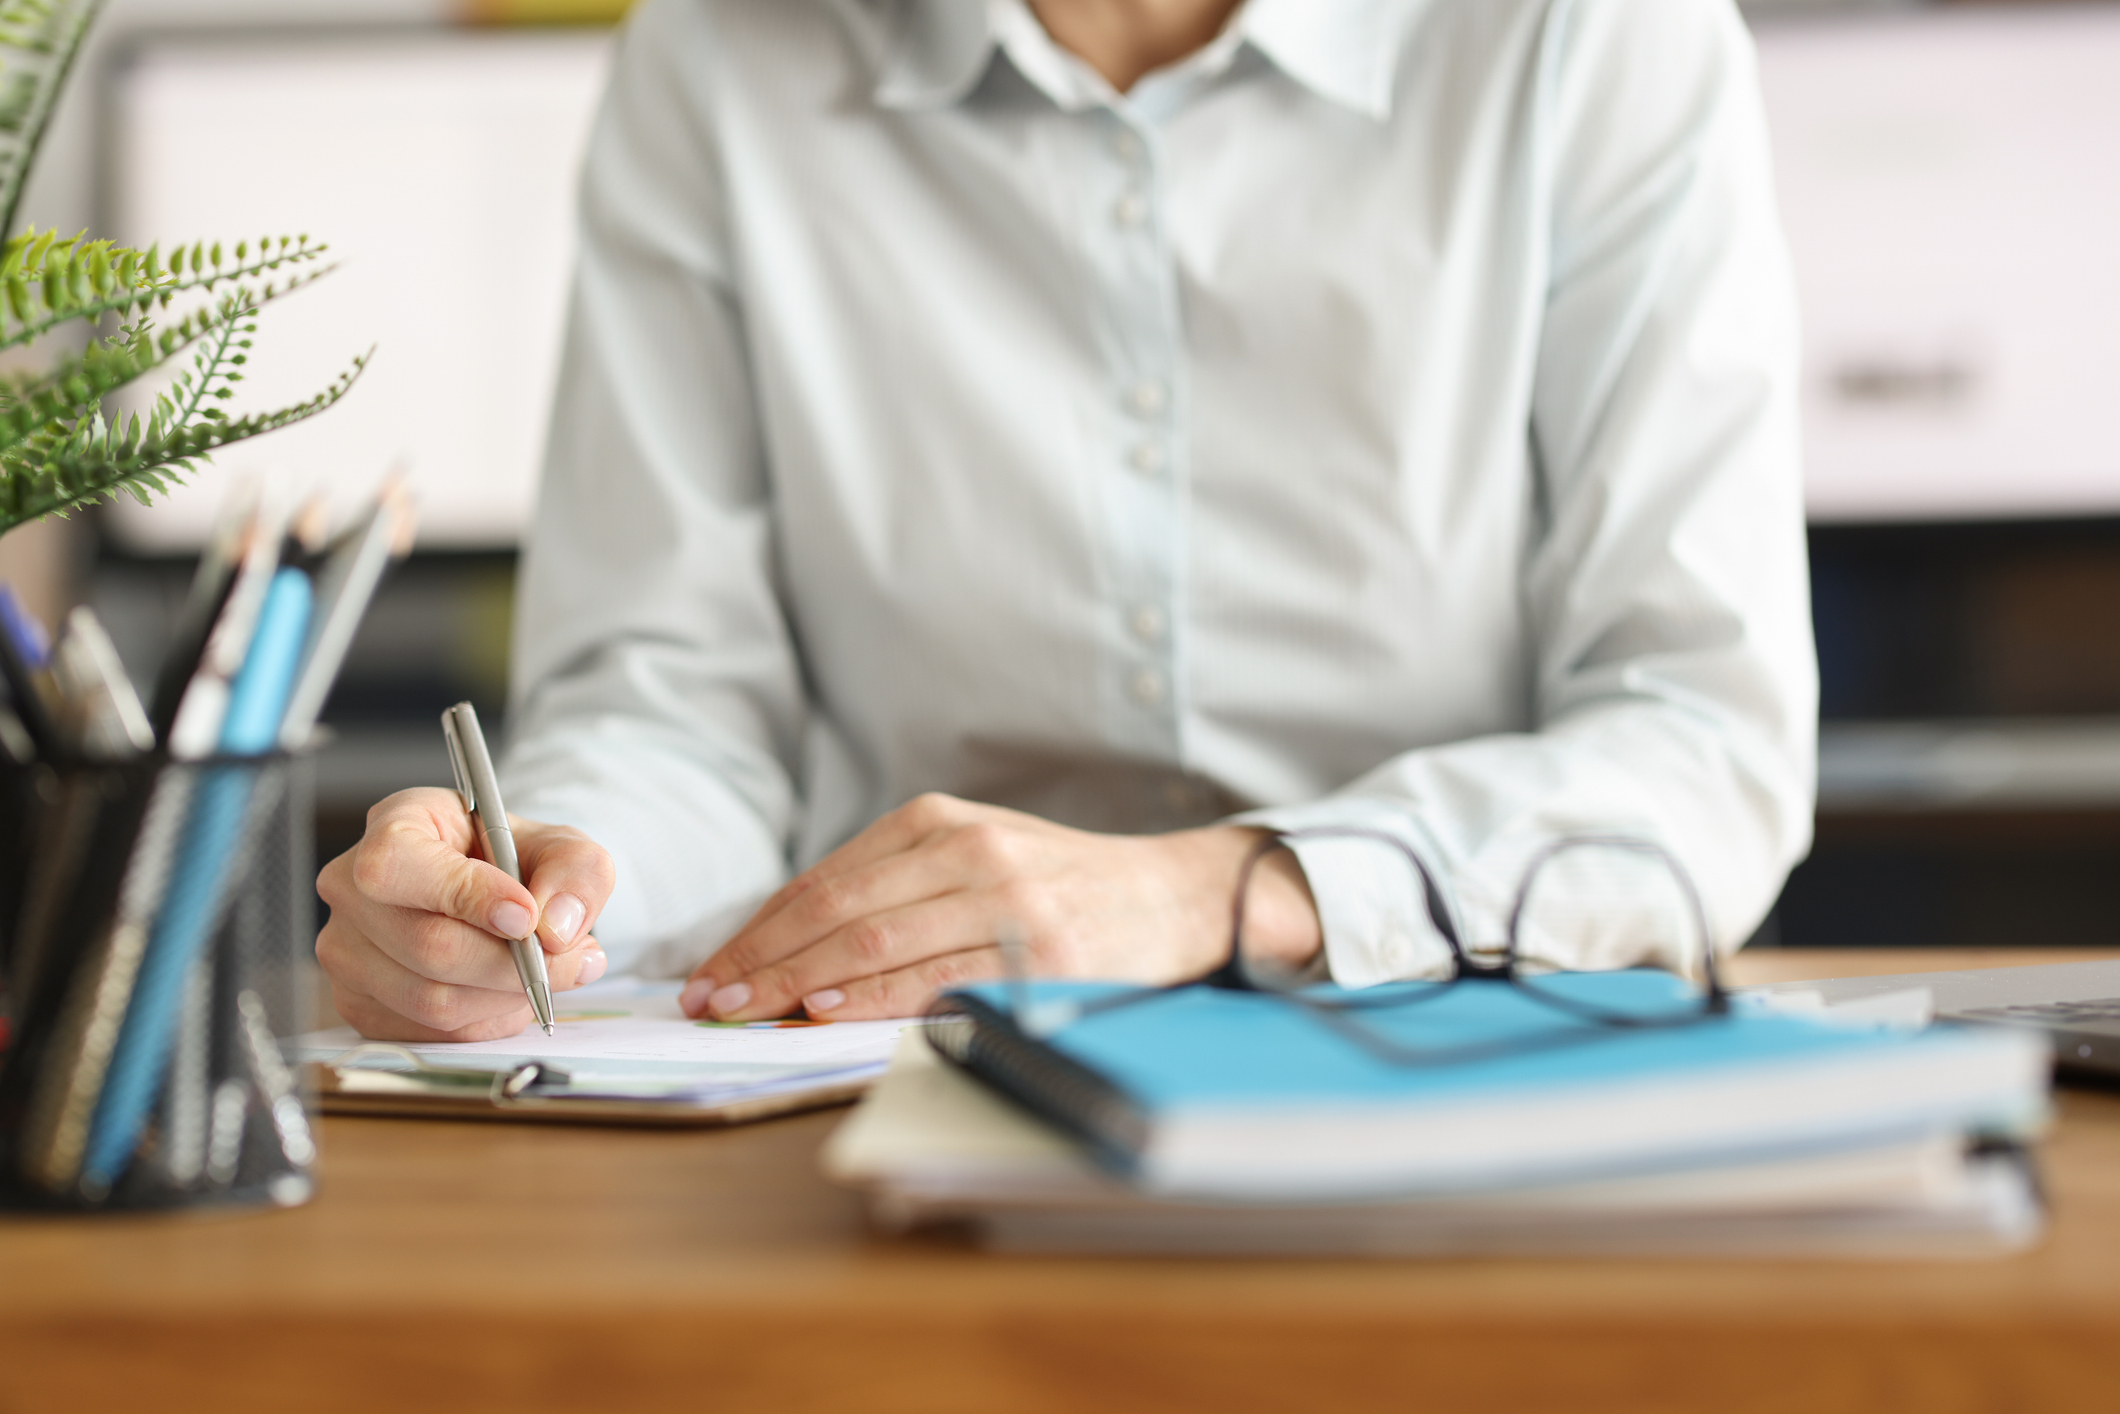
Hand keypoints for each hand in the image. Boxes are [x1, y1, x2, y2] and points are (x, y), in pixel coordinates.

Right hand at [316, 788, 616, 1040]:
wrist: (496, 895)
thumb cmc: (517, 862)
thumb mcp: (562, 847)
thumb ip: (575, 872)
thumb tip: (556, 926)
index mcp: (394, 824)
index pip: (399, 864)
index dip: (466, 896)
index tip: (527, 916)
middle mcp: (351, 887)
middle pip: (428, 946)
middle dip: (512, 964)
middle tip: (567, 959)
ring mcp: (345, 950)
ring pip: (432, 999)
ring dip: (504, 997)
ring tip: (542, 974)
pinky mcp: (356, 1003)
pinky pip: (430, 1032)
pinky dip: (485, 1020)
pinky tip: (505, 992)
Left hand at [679, 793, 1321, 1021]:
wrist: (1173, 896)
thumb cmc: (1059, 885)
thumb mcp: (975, 854)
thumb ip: (896, 885)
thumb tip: (793, 944)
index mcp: (940, 822)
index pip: (823, 881)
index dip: (758, 930)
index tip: (713, 970)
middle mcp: (968, 851)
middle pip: (835, 911)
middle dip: (761, 960)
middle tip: (711, 1000)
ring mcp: (1003, 901)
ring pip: (873, 943)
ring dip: (797, 983)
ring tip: (747, 1011)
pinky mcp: (1037, 953)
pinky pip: (935, 980)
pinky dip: (872, 998)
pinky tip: (825, 1010)